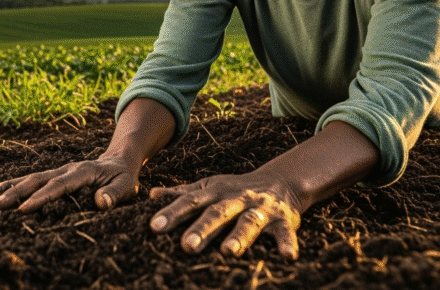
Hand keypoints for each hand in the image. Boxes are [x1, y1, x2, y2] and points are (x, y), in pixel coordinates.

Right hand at [0, 155, 139, 211]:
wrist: (119, 160)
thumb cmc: (123, 177)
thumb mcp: (127, 185)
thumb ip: (115, 193)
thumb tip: (100, 202)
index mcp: (83, 172)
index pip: (59, 186)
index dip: (41, 198)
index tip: (24, 209)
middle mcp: (66, 169)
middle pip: (38, 180)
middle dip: (17, 192)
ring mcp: (58, 170)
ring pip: (31, 178)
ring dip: (11, 187)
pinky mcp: (54, 175)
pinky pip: (32, 178)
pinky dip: (13, 183)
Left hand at [148, 172, 302, 258]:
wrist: (279, 181)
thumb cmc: (235, 190)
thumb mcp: (208, 187)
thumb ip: (182, 194)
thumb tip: (152, 195)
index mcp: (215, 193)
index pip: (190, 203)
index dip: (172, 214)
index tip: (155, 227)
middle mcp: (236, 199)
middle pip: (217, 213)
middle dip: (202, 229)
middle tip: (187, 246)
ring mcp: (259, 209)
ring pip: (249, 222)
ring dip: (239, 236)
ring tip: (228, 251)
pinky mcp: (282, 220)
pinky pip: (285, 232)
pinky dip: (287, 243)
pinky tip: (288, 257)